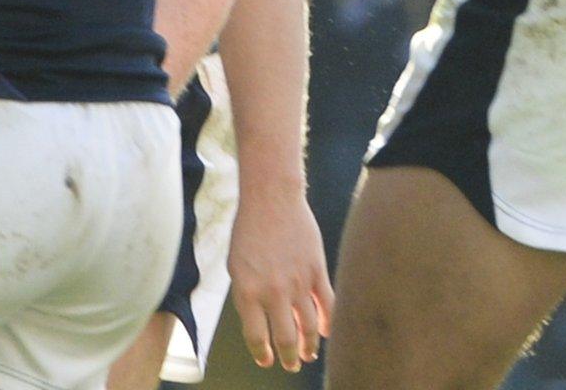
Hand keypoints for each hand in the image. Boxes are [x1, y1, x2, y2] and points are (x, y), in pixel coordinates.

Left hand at [226, 184, 332, 373]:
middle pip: (285, 338)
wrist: (271, 200)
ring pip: (309, 327)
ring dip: (310, 345)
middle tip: (292, 365)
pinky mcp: (317, 272)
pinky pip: (327, 305)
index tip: (267, 361)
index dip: (263, 353)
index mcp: (246, 291)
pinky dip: (328, 322)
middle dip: (289, 357)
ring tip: (308, 355)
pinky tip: (327, 332)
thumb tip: (263, 322)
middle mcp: (272, 292)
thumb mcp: (237, 266)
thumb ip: (249, 296)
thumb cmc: (248, 232)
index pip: (256, 336)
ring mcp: (297, 283)